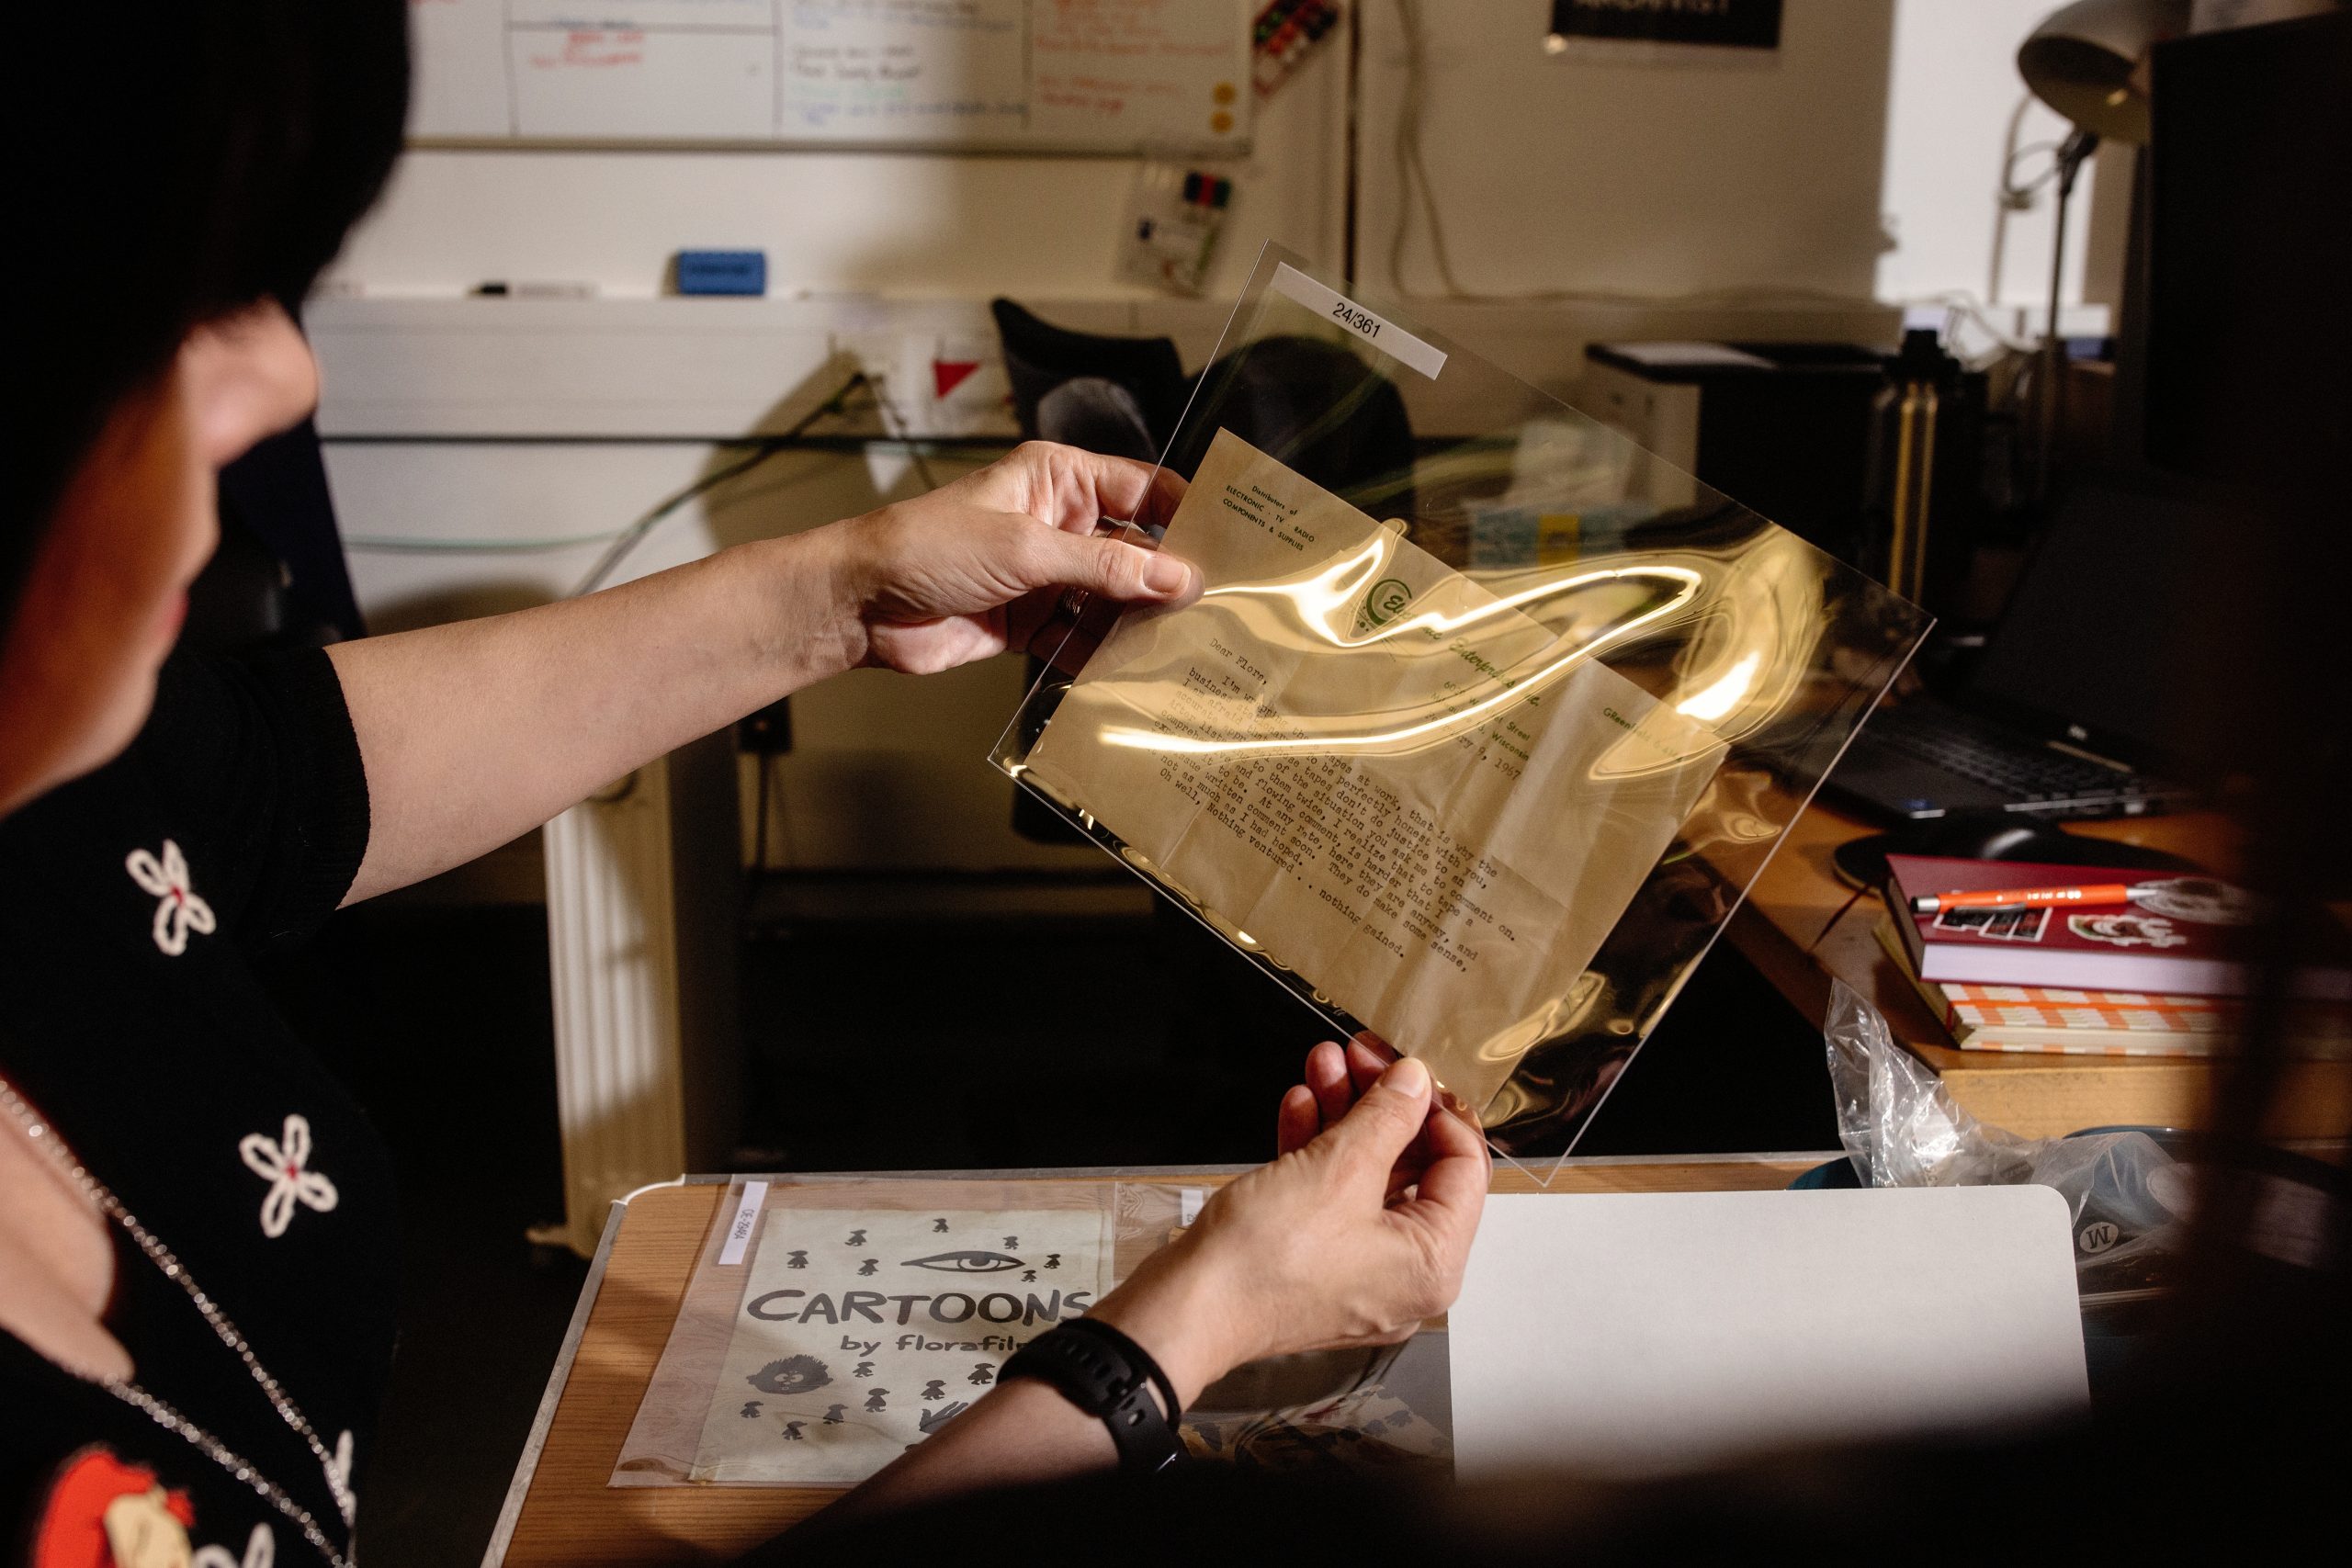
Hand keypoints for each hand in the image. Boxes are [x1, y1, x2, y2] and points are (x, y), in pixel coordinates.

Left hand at [831, 441, 1195, 674]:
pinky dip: (1102, 654)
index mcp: (1060, 480)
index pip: (1144, 488)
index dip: (1186, 515)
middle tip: (1216, 611)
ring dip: (1138, 623)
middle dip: (1167, 580)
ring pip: (1112, 599)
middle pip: (1135, 549)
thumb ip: (1105, 565)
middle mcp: (1059, 522)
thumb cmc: (929, 549)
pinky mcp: (1031, 620)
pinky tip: (1130, 673)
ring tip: (1182, 649)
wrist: (862, 605)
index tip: (1229, 546)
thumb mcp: (1026, 548)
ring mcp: (1046, 574)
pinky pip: (1083, 636)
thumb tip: (1176, 577)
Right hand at [1087, 1044, 1488, 1406]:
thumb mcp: (1339, 1168)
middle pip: (1413, 1168)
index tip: (1410, 1069)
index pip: (1466, 1168)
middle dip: (1380, 1103)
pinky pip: (1331, 1197)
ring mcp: (1358, 1270)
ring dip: (1344, 1116)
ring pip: (1366, 1176)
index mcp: (1433, 1263)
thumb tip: (1415, 1082)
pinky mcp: (1315, 1262)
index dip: (1439, 1109)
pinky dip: (1318, 1150)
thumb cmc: (1266, 1261)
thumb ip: (1387, 1116)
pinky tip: (1299, 1107)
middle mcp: (1405, 1274)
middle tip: (1359, 1056)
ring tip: (1322, 1066)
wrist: (1187, 1307)